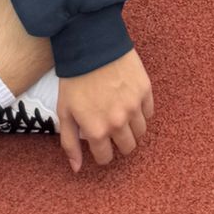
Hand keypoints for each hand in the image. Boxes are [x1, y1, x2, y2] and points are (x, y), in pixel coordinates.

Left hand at [58, 49, 152, 171]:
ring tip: (122, 116)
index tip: (100, 142)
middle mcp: (118, 122)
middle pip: (128, 148)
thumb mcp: (65, 112)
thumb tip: (77, 169)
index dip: (102, 152)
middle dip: (119, 143)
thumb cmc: (74, 78)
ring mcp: (134, 106)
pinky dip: (142, 112)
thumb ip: (70, 143)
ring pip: (141, 133)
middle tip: (112, 130)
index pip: (106, 158)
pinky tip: (131, 103)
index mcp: (96, 130)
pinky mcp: (145, 89)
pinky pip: (149, 112)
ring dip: (132, 129)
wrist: (91, 44)